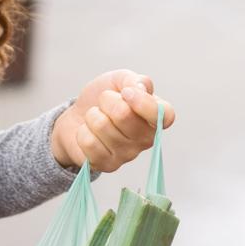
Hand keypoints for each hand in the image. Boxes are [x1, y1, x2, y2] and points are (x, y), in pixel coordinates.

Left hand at [52, 69, 175, 172]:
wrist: (79, 115)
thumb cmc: (105, 99)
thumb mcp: (120, 80)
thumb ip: (134, 80)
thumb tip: (141, 89)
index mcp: (155, 117)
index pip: (165, 115)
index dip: (143, 102)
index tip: (126, 92)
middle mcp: (146, 139)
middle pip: (124, 115)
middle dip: (107, 100)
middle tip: (105, 103)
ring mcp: (127, 155)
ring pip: (102, 126)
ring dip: (92, 115)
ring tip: (96, 117)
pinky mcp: (107, 165)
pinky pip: (89, 142)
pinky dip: (82, 131)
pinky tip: (89, 133)